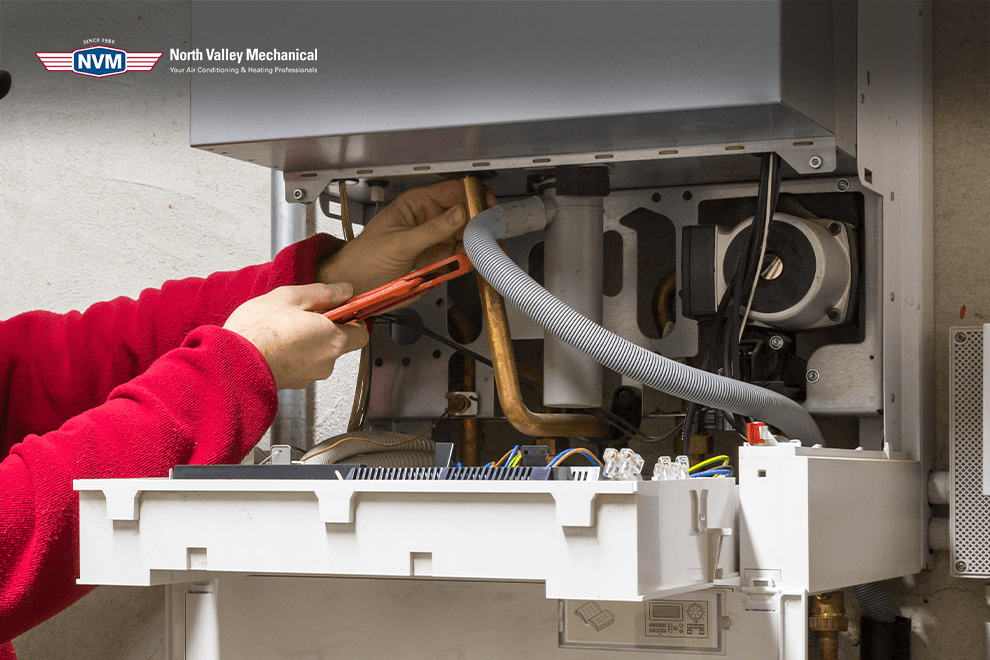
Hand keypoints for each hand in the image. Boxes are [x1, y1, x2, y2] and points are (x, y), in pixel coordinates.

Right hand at [223, 283, 368, 389]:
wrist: (230, 364)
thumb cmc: (257, 332)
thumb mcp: (290, 297)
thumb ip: (323, 293)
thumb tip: (344, 291)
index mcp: (333, 340)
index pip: (361, 332)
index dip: (354, 317)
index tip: (343, 306)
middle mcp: (327, 362)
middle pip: (339, 342)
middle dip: (326, 326)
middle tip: (304, 312)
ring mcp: (309, 376)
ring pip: (318, 353)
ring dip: (308, 339)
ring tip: (284, 326)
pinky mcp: (293, 383)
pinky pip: (301, 363)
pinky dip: (294, 352)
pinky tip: (276, 341)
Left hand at [317, 180, 495, 294]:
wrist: (355, 286)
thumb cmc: (364, 258)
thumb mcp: (400, 242)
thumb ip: (433, 229)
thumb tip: (461, 213)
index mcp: (417, 205)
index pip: (453, 191)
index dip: (473, 195)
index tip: (486, 206)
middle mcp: (429, 221)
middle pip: (465, 214)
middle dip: (480, 221)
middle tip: (492, 230)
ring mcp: (435, 242)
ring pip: (467, 237)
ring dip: (479, 241)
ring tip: (488, 246)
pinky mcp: (438, 262)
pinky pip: (461, 258)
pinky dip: (472, 259)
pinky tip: (477, 259)